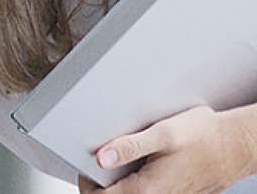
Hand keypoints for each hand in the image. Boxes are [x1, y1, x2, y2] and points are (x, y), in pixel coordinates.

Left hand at [76, 105, 256, 193]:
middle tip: (99, 161)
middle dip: (102, 183)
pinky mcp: (176, 193)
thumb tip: (100, 157)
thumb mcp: (162, 133)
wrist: (237, 144)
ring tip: (120, 158)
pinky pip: (148, 192)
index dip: (86, 184)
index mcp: (146, 189)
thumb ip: (128, 146)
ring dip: (121, 181)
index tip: (84, 166)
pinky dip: (139, 179)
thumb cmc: (205, 137)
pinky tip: (144, 161)